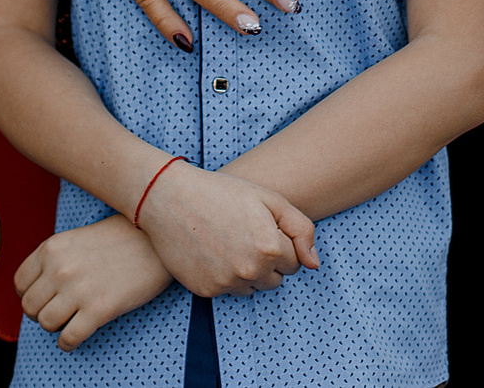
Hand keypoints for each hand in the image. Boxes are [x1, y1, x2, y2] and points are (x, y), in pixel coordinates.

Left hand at [14, 216, 173, 349]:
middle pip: (30, 307)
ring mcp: (78, 289)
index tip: (43, 298)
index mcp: (52, 248)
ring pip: (46, 323)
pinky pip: (69, 338)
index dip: (29, 295)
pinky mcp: (99, 309)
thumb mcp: (77, 239)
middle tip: (57, 312)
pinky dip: (67, 343)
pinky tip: (74, 339)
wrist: (156, 241)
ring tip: (69, 322)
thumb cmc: (120, 239)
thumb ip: (55, 260)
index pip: (20, 284)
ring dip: (55, 327)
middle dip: (41, 313)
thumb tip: (38, 289)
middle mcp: (60, 268)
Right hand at [131, 161, 318, 296]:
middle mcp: (250, 270)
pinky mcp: (206, 291)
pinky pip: (228, 291)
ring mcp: (226, 283)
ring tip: (228, 242)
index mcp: (270, 247)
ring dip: (248, 272)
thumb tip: (314, 264)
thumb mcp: (269, 199)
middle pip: (276, 280)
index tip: (261, 227)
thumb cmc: (222, 193)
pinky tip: (212, 252)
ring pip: (253, 288)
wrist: (169, 198)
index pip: (295, 262)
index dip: (280, 243)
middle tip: (244, 234)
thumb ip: (301, 230)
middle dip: (267, 261)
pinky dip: (224, 276)